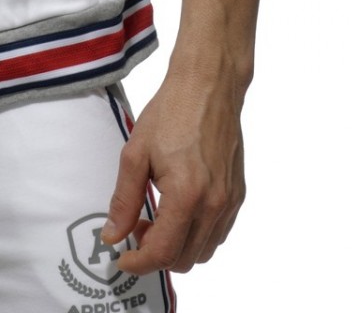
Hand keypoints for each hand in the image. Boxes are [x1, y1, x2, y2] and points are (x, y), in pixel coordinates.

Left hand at [102, 66, 245, 274]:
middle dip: (156, 254)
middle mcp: (214, 205)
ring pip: (204, 251)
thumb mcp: (135, 154)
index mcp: (187, 196)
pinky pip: (218, 233)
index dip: (139, 263)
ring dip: (178, 247)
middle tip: (135, 229)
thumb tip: (113, 235)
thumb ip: (124, 200)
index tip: (122, 258)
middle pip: (185, 259)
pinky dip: (197, 236)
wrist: (208, 88)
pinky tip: (178, 212)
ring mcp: (230, 202)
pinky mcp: (238, 195)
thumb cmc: (169, 114)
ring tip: (155, 220)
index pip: (163, 252)